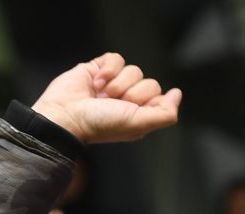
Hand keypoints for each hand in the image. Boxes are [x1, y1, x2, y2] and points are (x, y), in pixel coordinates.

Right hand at [31, 52, 181, 143]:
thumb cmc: (100, 124)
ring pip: (133, 70)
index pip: (161, 98)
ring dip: (117, 84)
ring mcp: (116, 84)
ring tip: (102, 96)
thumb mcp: (139, 124)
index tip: (136, 108)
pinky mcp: (101, 69)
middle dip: (131, 94)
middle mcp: (130, 100)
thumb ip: (165, 113)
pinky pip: (116, 59)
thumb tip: (177, 94)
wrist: (66, 115)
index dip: (151, 101)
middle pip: (150, 83)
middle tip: (114, 104)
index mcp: (141, 115)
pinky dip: (108, 70)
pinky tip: (96, 82)